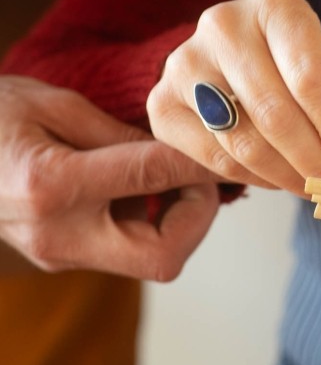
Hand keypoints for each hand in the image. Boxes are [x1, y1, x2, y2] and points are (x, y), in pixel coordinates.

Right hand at [0, 76, 219, 278]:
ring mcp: (58, 254)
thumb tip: (177, 150)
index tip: (226, 147)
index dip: (200, 162)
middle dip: (197, 218)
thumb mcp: (51, 104)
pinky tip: (149, 188)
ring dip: (180, 221)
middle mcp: (57, 234)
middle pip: (162, 258)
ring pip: (151, 260)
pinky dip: (154, 222)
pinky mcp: (61, 258)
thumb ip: (118, 133)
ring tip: (175, 177)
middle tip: (199, 178)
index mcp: (51, 185)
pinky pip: (128, 250)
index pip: (152, 176)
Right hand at [146, 0, 320, 196]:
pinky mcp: (162, 102)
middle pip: (276, 113)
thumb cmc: (290, 65)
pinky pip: (217, 157)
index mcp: (275, 6)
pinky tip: (281, 179)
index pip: (311, 79)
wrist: (229, 57)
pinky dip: (257, 178)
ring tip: (318, 190)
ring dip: (290, 176)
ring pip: (245, 141)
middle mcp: (224, 25)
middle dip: (317, 162)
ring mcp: (186, 62)